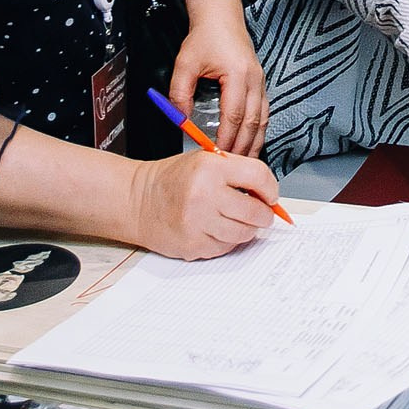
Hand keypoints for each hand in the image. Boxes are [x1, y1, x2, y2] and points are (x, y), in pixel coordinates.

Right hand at [128, 150, 279, 258]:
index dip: (271, 189)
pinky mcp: (193, 245)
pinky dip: (227, 240)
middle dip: (264, 215)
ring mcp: (198, 223)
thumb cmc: (172, 180)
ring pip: (244, 234)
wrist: (137, 201)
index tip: (271, 195)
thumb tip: (268, 192)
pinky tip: (216, 229)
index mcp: (210, 168)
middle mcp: (204, 195)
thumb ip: (236, 172)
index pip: (259, 177)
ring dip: (247, 229)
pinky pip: (226, 247)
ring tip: (236, 220)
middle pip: (256, 212)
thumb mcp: (203, 161)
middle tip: (261, 213)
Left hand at [170, 0, 266, 156]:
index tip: (217, 153)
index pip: (234, 115)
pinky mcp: (260, 83)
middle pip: (253, 122)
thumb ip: (180, 93)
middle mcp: (254, 79)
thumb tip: (180, 120)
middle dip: (243, 147)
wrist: (220, 16)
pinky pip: (264, 112)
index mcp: (238, 74)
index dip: (227, 137)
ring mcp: (260, 81)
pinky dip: (259, 130)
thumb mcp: (185, 63)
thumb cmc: (206, 36)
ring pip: (263, 119)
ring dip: (254, 142)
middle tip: (232, 166)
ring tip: (245, 162)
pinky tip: (252, 141)